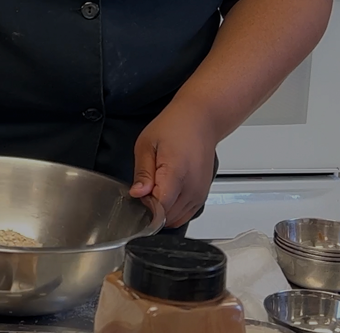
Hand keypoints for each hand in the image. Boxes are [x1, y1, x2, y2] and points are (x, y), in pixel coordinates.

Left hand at [130, 104, 219, 227]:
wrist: (201, 120)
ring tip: (156, 188)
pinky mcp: (202, 196)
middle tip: (145, 188)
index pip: (160, 208)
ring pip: (176, 219)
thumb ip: (142, 172)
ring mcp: (200, 194)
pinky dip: (173, 210)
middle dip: (152, 209)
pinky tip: (166, 193)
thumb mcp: (147, 144)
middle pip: (167, 217)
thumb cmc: (175, 127)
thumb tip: (137, 194)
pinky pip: (185, 214)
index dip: (144, 206)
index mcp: (176, 173)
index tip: (138, 195)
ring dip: (162, 211)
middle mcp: (192, 188)